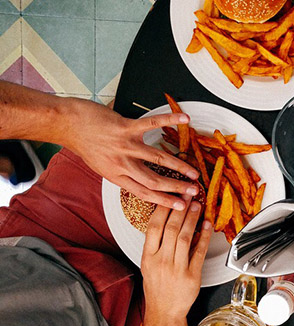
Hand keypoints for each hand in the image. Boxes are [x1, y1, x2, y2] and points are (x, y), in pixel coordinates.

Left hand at [60, 98, 199, 209]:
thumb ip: (121, 172)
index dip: (165, 201)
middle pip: (154, 180)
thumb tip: (139, 178)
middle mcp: (122, 163)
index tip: (180, 206)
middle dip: (177, 188)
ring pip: (157, 159)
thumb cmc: (84, 143)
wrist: (67, 124)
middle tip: (194, 191)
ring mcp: (125, 145)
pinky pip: (152, 124)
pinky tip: (184, 119)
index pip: (144, 193)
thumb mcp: (101, 166)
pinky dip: (170, 120)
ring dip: (179, 166)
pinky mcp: (125, 127)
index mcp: (116, 176)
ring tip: (194, 172)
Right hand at [141, 198, 211, 325]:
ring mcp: (177, 268)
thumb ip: (156, 245)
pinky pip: (199, 252)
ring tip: (197, 205)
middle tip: (187, 194)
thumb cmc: (157, 287)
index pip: (153, 227)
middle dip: (180, 209)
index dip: (163, 209)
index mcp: (148, 257)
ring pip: (185, 237)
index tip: (170, 196)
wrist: (164, 312)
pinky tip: (207, 225)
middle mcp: (161, 261)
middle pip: (171, 229)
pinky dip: (204, 237)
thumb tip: (169, 221)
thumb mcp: (149, 265)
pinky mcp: (192, 276)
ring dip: (192, 219)